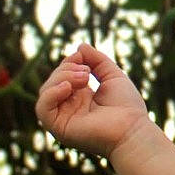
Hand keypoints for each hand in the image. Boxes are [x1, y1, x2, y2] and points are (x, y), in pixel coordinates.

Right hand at [35, 43, 152, 157]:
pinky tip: (68, 87)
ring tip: (84, 78)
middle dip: (66, 69)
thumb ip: (97, 60)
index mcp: (80, 98)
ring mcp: (63, 118)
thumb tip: (80, 46)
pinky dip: (51, 93)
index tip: (81, 56)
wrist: (132, 129)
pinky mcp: (59, 128)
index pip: (62, 75)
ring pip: (45, 92)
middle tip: (86, 72)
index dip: (68, 62)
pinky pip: (43, 108)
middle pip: (52, 82)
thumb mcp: (112, 75)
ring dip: (61, 78)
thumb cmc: (127, 106)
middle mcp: (69, 108)